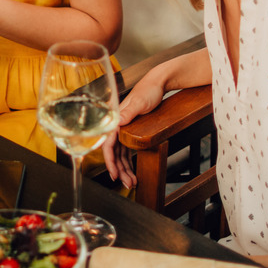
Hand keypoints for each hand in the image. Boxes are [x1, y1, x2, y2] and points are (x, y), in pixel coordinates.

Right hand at [103, 72, 168, 187]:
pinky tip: (132, 171)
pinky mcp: (132, 131)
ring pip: (121, 154)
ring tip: (131, 182)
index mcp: (116, 119)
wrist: (159, 83)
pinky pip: (127, 150)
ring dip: (125, 168)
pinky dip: (129, 161)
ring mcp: (125, 130)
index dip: (109, 160)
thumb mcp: (139, 102)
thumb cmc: (149, 90)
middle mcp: (118, 126)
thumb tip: (118, 123)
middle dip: (120, 170)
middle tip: (127, 183)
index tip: (114, 173)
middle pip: (115, 152)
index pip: (108, 144)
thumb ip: (128, 112)